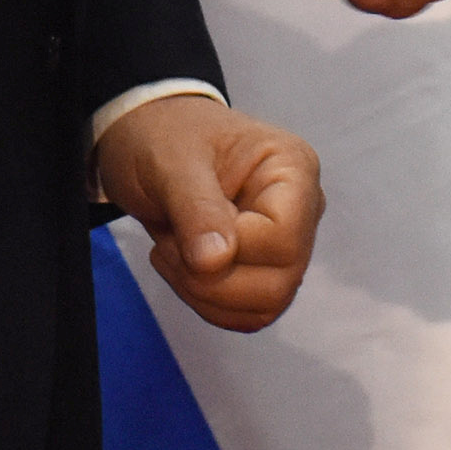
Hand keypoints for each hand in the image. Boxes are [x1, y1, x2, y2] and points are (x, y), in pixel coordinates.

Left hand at [91, 95, 323, 332]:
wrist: (149, 141)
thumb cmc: (165, 137)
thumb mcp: (172, 163)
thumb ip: (197, 208)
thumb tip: (217, 261)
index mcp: (291, 168)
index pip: (284, 237)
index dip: (231, 249)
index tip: (181, 231)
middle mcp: (301, 208)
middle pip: (280, 280)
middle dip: (212, 280)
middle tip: (167, 246)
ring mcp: (286, 243)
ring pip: (266, 305)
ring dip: (206, 295)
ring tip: (171, 253)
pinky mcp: (264, 270)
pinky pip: (249, 313)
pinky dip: (208, 303)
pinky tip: (182, 266)